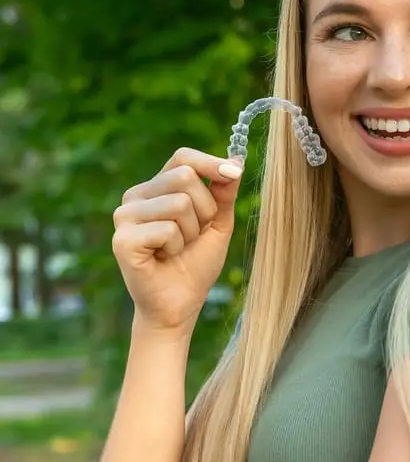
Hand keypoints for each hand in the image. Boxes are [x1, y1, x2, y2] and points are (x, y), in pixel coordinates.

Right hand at [112, 147, 244, 334]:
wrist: (180, 304)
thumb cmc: (196, 262)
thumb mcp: (218, 222)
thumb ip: (224, 192)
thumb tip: (235, 161)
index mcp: (156, 187)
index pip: (183, 157)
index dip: (210, 163)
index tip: (235, 173)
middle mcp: (135, 196)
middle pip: (185, 177)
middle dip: (205, 209)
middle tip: (194, 235)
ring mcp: (124, 216)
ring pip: (180, 203)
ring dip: (192, 232)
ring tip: (178, 248)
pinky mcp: (123, 239)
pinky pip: (168, 229)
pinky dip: (177, 247)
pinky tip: (164, 258)